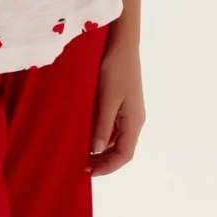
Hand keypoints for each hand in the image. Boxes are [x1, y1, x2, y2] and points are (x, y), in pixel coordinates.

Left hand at [86, 38, 145, 176]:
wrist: (121, 44)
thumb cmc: (115, 69)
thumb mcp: (107, 99)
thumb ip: (103, 125)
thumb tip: (97, 150)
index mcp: (134, 121)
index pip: (124, 154)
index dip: (108, 167)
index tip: (89, 172)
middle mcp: (134, 119)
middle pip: (122, 149)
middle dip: (104, 161)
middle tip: (82, 167)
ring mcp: (129, 112)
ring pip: (118, 139)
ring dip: (102, 150)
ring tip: (82, 154)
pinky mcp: (123, 103)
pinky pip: (114, 127)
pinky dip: (102, 136)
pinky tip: (88, 136)